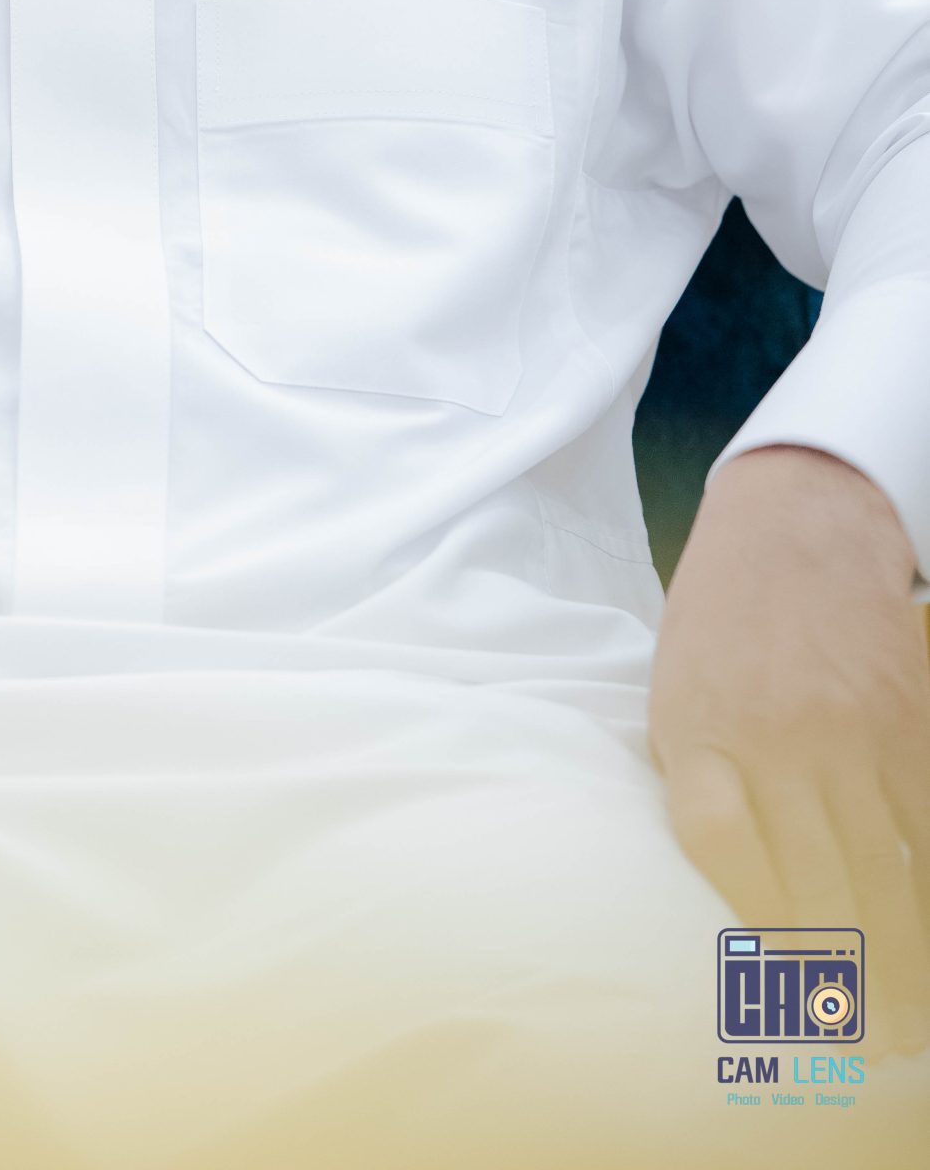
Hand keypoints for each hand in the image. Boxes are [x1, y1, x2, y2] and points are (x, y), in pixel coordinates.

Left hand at [648, 443, 929, 1056]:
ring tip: (905, 1024)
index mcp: (701, 737)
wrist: (792, 531)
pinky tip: (926, 940)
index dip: (758, 935)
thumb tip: (729, 904)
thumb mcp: (673, 702)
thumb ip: (697, 791)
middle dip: (848, 986)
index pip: (725, 855)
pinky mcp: (908, 725)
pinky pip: (929, 831)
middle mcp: (778, 740)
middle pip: (821, 888)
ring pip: (890, 874)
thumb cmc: (717, 630)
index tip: (777, 999)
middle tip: (865, 1044)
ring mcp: (852, 735)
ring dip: (904, 964)